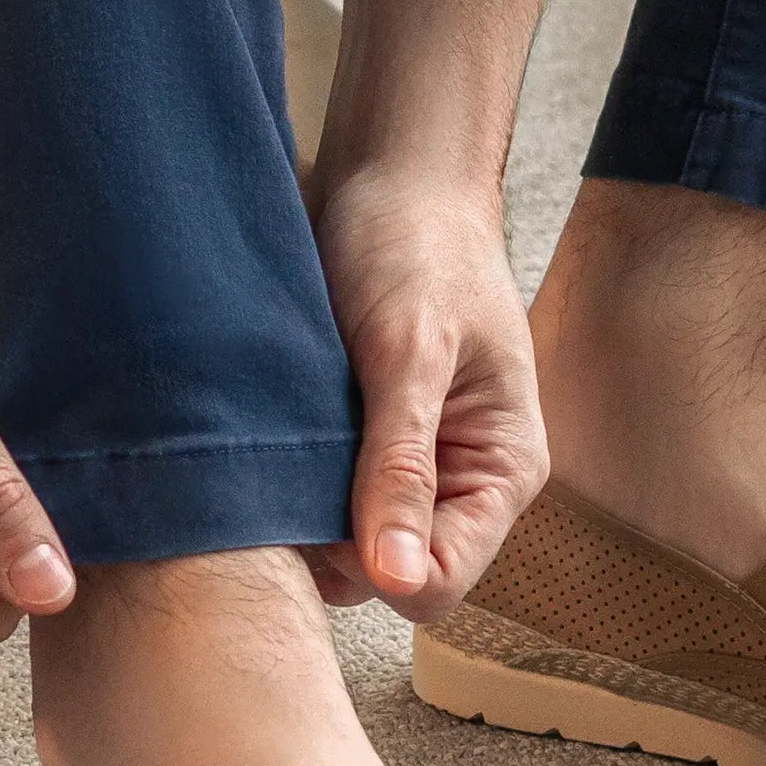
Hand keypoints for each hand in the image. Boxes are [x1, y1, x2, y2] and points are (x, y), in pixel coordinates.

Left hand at [308, 164, 547, 621]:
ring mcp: (405, 473)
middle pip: (384, 579)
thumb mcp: (411, 353)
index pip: (436, 585)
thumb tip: (399, 579)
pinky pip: (316, 506)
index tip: (315, 517)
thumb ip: (403, 465)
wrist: (390, 180)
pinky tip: (264, 442)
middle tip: (278, 474)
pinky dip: (284, 487)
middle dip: (328, 545)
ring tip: (272, 448)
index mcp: (501, 473)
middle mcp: (457, 488)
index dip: (373, 570)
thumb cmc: (419, 248)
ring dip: (298, 516)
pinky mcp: (356, 454)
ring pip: (341, 549)